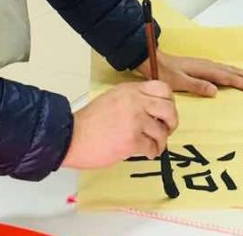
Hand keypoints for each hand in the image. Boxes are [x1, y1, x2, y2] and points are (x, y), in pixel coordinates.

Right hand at [61, 80, 176, 167]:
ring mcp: (134, 120)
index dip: (169, 101)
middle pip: (169, 108)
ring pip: (162, 131)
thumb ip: (132, 100)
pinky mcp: (132, 139)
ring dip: (160, 141)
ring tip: (153, 146)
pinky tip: (145, 153)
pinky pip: (153, 147)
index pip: (163, 88)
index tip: (164, 112)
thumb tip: (153, 111)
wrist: (70, 137)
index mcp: (130, 90)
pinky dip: (152, 152)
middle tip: (166, 130)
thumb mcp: (112, 100)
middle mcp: (135, 101)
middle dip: (171, 122)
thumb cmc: (88, 123)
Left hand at [136, 51, 242, 96]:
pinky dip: (234, 73)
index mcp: (204, 69)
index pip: (228, 77)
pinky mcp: (201, 68)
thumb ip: (196, 86)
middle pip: (233, 71)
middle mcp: (207, 66)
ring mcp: (205, 66)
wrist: (151, 59)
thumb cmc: (163, 72)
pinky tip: (237, 76)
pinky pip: (224, 71)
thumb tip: (215, 91)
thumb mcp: (177, 82)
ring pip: (230, 70)